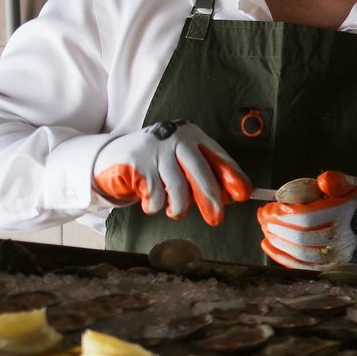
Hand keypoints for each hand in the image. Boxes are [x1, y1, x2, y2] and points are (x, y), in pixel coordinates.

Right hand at [92, 120, 249, 224]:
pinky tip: (153, 205)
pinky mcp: (137, 163)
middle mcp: (176, 139)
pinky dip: (157, 206)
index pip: (218, 156)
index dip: (232, 176)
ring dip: (180, 207)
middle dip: (211, 198)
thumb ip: (204, 175)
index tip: (243, 194)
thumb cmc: (158, 163)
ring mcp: (155, 149)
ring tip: (177, 213)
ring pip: (177, 186)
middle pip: (200, 171)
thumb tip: (229, 197)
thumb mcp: (183, 163)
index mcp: (193, 136)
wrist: (113, 155)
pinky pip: (155, 194)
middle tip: (217, 219)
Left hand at [257, 171, 356, 270]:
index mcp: (347, 214)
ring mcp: (338, 256)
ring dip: (277, 241)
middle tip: (262, 216)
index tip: (268, 207)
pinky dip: (282, 256)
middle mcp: (343, 238)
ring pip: (300, 253)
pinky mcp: (333, 267)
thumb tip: (323, 180)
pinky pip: (303, 266)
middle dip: (275, 226)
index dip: (282, 214)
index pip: (306, 217)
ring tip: (266, 228)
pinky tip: (268, 245)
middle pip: (300, 236)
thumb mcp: (354, 186)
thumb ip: (337, 180)